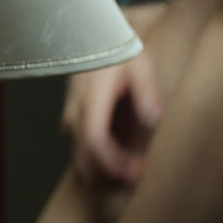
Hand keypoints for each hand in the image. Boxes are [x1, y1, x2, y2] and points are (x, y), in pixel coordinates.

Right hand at [61, 52, 163, 187]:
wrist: (95, 41)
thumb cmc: (116, 51)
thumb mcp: (137, 63)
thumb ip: (146, 89)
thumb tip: (153, 118)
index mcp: (90, 99)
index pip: (95, 140)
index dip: (113, 162)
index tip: (135, 173)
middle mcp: (74, 114)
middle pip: (85, 158)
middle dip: (111, 177)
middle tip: (140, 182)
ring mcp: (70, 122)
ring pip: (80, 160)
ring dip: (104, 176)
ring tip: (133, 178)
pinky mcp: (73, 126)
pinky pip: (81, 155)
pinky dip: (98, 167)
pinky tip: (119, 170)